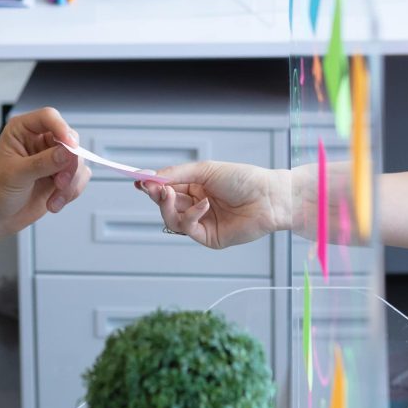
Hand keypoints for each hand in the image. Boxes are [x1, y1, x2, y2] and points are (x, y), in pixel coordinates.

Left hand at [0, 108, 89, 284]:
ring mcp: (52, 159)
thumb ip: (42, 162)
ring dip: (70, 183)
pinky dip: (71, 192)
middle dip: (69, 164)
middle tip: (60, 181)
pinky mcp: (60, 176)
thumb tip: (67, 152)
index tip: (70, 147)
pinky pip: (79, 177)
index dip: (62, 129)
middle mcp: (39, 141)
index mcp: (22, 131)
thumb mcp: (15, 175)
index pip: (48, 118)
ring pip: (77, 161)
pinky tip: (54, 202)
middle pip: (69, 140)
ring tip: (54, 198)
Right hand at [138, 160, 300, 249]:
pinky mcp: (209, 238)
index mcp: (195, 187)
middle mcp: (196, 205)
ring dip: (168, 207)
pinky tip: (202, 204)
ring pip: (172, 219)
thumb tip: (151, 177)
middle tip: (152, 188)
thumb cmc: (243, 179)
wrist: (269, 197)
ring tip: (170, 194)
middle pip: (165, 205)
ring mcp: (202, 223)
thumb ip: (176, 174)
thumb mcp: (205, 170)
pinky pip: (188, 229)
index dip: (152, 186)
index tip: (139, 181)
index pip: (167, 188)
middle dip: (157, 196)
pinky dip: (191, 215)